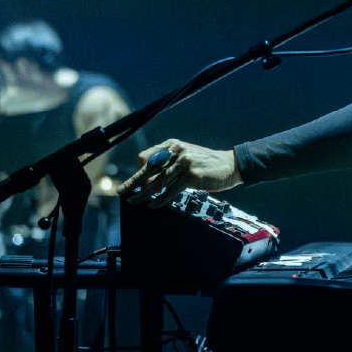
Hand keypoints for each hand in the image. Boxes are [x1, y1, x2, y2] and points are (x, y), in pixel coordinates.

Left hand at [117, 139, 241, 207]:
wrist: (230, 165)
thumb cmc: (206, 164)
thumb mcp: (185, 158)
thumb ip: (168, 166)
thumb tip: (148, 182)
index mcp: (171, 145)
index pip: (146, 156)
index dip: (138, 171)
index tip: (133, 182)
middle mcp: (176, 151)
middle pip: (148, 169)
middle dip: (133, 182)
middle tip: (122, 191)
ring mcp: (184, 162)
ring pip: (158, 181)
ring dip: (144, 194)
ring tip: (134, 201)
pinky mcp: (191, 175)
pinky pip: (171, 190)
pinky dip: (160, 200)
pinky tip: (153, 205)